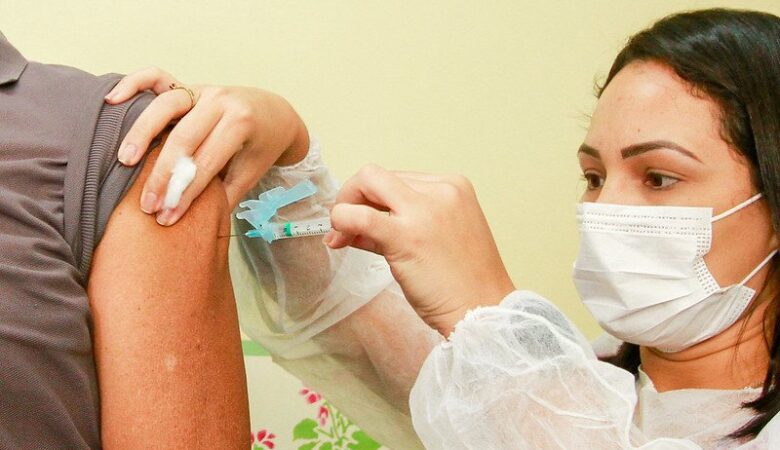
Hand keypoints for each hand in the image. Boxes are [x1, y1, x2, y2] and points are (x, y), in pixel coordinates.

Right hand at [105, 67, 308, 225]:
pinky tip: (113, 101)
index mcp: (242, 124)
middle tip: (147, 204)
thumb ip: (225, 194)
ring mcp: (203, 89)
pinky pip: (156, 77)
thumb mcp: (251, 172)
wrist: (274, 114)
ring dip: (142, 134)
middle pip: (184, 138)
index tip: (167, 217)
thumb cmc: (260, 147)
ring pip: (166, 106)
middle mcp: (221, 101)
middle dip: (163, 174)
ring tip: (125, 161)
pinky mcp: (188, 84)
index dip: (185, 192)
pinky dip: (134, 84)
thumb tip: (194, 224)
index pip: (206, 163)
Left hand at [323, 165, 514, 335]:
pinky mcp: (406, 235)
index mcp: (453, 187)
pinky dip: (341, 221)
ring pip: (366, 181)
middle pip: (378, 176)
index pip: (398, 178)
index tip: (366, 224)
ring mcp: (424, 210)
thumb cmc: (463, 283)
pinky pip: (359, 215)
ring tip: (342, 236)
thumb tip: (357, 222)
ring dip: (345, 206)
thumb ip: (402, 222)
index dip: (374, 200)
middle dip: (354, 197)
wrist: (482, 311)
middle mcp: (441, 191)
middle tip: (346, 227)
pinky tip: (339, 239)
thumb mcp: (440, 236)